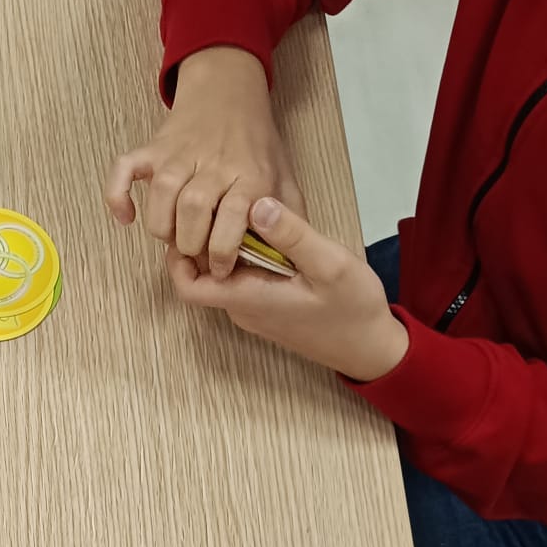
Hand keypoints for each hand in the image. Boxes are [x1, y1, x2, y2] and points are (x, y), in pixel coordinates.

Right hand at [105, 46, 303, 277]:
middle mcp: (214, 162)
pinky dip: (118, 195)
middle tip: (194, 252)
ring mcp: (180, 153)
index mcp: (248, 173)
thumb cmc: (256, 142)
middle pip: (193, 209)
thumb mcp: (284, 175)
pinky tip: (125, 218)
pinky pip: (125, 169)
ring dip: (162, 226)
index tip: (219, 268)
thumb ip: (289, 214)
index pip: (233, 217)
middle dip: (190, 243)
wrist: (229, 88)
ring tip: (172, 237)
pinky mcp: (154, 148)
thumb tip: (290, 257)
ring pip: (162, 195)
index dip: (222, 251)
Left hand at [165, 195, 408, 380]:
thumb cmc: (352, 310)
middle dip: (204, 238)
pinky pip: (243, 277)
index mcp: (249, 299)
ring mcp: (253, 309)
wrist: (369, 347)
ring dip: (228, 243)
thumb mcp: (329, 264)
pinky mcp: (266, 306)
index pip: (188, 285)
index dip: (178, 255)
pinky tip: (270, 232)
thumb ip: (292, 235)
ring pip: (223, 273)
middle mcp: (243, 308)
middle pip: (202, 273)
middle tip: (222, 200)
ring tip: (248, 208)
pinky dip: (247, 253)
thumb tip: (255, 205)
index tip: (192, 219)